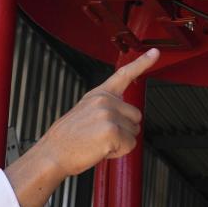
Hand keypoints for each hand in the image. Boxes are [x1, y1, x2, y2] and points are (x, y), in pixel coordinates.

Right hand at [5, 48, 159, 206]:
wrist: (53, 153)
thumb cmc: (69, 138)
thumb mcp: (85, 112)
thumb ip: (106, 107)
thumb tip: (126, 116)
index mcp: (99, 94)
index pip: (124, 75)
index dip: (142, 63)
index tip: (154, 53)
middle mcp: (105, 100)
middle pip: (136, 116)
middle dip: (124, 130)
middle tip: (101, 136)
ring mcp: (108, 114)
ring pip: (134, 133)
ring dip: (121, 143)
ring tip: (98, 142)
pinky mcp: (112, 131)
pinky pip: (129, 146)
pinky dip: (118, 153)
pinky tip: (101, 150)